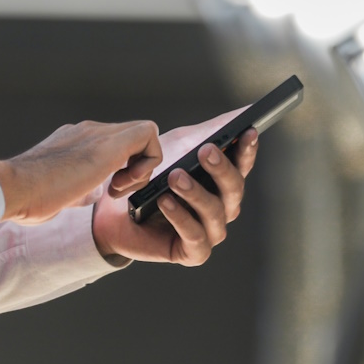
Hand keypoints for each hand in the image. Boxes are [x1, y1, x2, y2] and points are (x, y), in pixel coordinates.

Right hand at [0, 120, 160, 224]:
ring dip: (141, 166)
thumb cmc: (27, 197)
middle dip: (135, 166)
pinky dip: (147, 163)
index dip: (123, 165)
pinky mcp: (108, 144)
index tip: (111, 188)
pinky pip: (147, 134)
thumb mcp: (60, 191)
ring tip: (118, 189)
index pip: (114, 141)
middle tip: (118, 190)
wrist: (13, 189)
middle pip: (132, 136)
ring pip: (144, 132)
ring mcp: (97, 133)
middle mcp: (88, 131)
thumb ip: (80, 187)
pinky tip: (123, 184)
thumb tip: (94, 193)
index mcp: (76, 140)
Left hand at [90, 117, 258, 267]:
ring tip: (175, 177)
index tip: (247, 131)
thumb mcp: (179, 146)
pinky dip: (180, 217)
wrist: (115, 210)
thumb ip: (209, 131)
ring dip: (196, 193)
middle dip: (221, 168)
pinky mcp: (192, 252)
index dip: (247, 150)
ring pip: (215, 212)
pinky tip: (165, 201)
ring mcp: (210, 231)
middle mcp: (222, 207)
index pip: (242, 165)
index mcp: (222, 182)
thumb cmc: (151, 176)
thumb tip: (242, 112)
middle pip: (234, 188)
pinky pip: (194, 236)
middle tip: (205, 151)